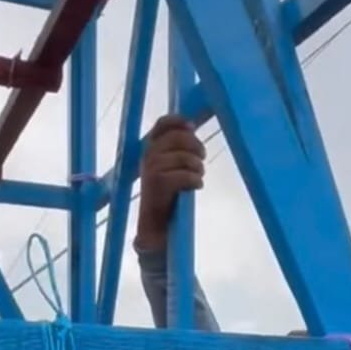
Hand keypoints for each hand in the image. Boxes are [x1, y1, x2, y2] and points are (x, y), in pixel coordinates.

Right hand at [135, 115, 205, 251]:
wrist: (154, 228)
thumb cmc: (165, 198)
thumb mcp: (168, 169)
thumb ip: (176, 150)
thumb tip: (192, 129)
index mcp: (150, 151)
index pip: (161, 125)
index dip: (178, 122)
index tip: (192, 127)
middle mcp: (148, 157)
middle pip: (178, 138)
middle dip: (195, 146)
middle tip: (202, 158)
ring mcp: (151, 169)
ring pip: (184, 157)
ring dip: (197, 166)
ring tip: (199, 176)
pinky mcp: (158, 183)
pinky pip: (184, 174)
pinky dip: (195, 180)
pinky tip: (197, 186)